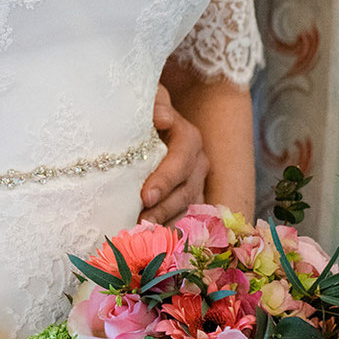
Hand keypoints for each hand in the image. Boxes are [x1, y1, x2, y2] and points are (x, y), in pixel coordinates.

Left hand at [138, 84, 207, 223]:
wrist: (148, 122)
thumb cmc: (145, 109)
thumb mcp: (148, 97)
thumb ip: (155, 102)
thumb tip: (162, 117)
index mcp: (189, 138)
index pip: (181, 161)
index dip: (165, 180)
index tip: (144, 196)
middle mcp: (198, 162)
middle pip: (186, 191)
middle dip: (163, 209)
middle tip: (140, 222)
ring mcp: (197, 183)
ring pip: (188, 209)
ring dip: (167, 223)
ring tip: (143, 236)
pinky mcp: (189, 199)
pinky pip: (186, 220)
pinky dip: (170, 230)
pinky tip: (153, 241)